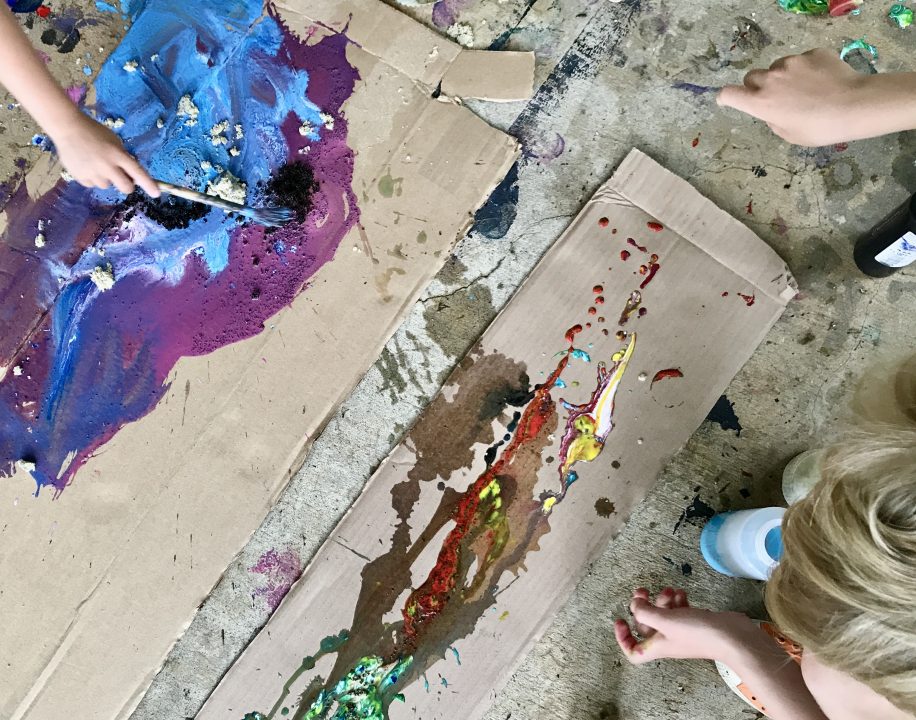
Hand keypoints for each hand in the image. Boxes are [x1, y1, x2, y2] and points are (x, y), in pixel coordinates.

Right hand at [49, 113, 158, 196]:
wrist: (67, 128)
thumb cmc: (94, 132)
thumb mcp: (114, 140)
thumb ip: (123, 156)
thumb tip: (131, 174)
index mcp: (117, 154)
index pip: (137, 172)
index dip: (148, 184)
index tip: (156, 194)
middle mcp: (107, 166)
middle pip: (125, 187)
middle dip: (127, 185)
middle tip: (122, 178)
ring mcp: (93, 173)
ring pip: (107, 186)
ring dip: (106, 179)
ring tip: (96, 163)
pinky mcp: (80, 177)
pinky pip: (92, 185)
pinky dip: (92, 178)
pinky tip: (86, 165)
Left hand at [614, 587, 755, 664]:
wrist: (733, 638)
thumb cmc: (698, 633)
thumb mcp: (665, 621)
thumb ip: (645, 612)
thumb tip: (633, 606)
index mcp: (658, 646)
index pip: (634, 652)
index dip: (623, 639)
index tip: (620, 620)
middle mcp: (668, 640)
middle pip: (647, 626)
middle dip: (643, 607)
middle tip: (642, 590)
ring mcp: (682, 631)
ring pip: (664, 615)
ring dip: (662, 600)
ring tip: (669, 590)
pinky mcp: (696, 622)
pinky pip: (680, 610)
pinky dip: (678, 601)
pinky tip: (682, 593)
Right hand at [717, 48, 869, 145]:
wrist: (855, 105)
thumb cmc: (820, 129)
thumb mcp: (789, 135)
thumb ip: (773, 120)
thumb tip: (773, 110)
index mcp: (761, 103)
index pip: (729, 94)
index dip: (725, 97)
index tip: (727, 99)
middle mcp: (771, 79)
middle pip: (752, 77)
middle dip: (757, 86)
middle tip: (774, 97)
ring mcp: (792, 63)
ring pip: (778, 67)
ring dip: (784, 77)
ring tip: (805, 90)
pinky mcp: (812, 53)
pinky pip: (802, 60)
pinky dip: (807, 69)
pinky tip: (821, 81)